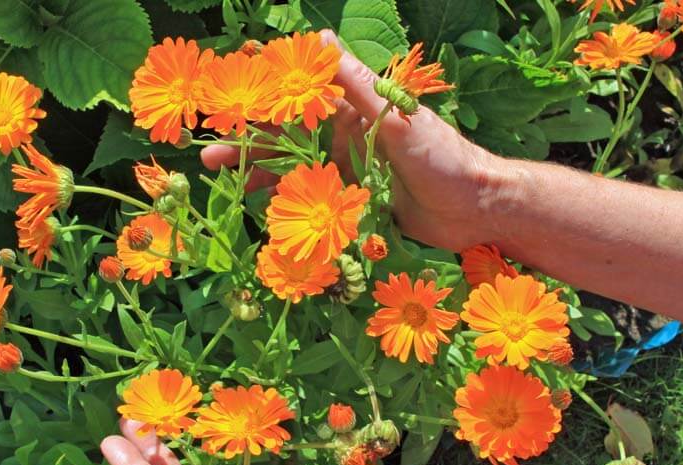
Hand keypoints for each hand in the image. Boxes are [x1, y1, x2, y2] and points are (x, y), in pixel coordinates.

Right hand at [199, 30, 501, 252]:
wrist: (475, 207)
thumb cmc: (443, 156)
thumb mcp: (399, 117)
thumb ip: (358, 85)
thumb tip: (322, 39)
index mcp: (354, 110)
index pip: (298, 99)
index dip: (260, 97)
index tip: (223, 96)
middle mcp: (345, 136)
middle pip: (287, 137)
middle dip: (247, 141)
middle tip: (208, 153)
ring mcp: (347, 169)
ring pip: (294, 168)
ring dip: (258, 171)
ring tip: (222, 177)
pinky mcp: (354, 200)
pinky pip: (313, 199)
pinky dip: (288, 201)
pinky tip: (259, 205)